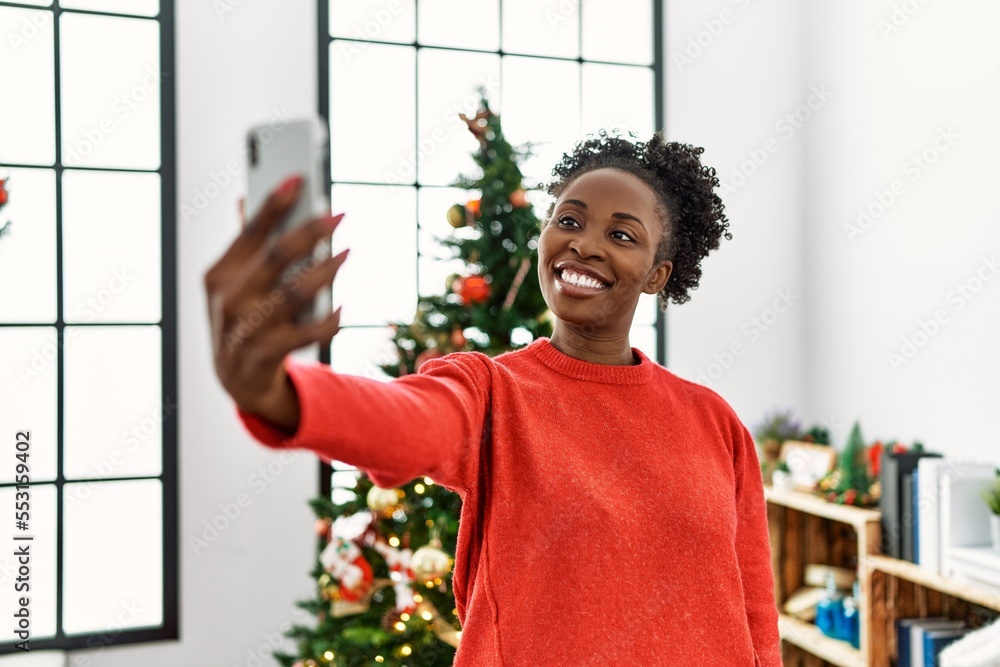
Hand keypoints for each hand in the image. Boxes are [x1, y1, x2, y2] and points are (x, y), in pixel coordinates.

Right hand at [203, 174, 348, 427]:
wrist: (237, 380)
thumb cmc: (244, 318)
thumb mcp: (237, 283)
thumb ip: (247, 245)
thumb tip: (248, 199)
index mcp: (219, 274)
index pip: (250, 231)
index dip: (274, 203)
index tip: (298, 178)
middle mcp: (228, 299)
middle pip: (276, 255)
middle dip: (310, 230)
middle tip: (338, 215)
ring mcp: (244, 328)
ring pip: (295, 292)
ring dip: (326, 270)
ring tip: (347, 254)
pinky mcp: (264, 354)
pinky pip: (306, 333)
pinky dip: (329, 320)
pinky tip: (342, 308)